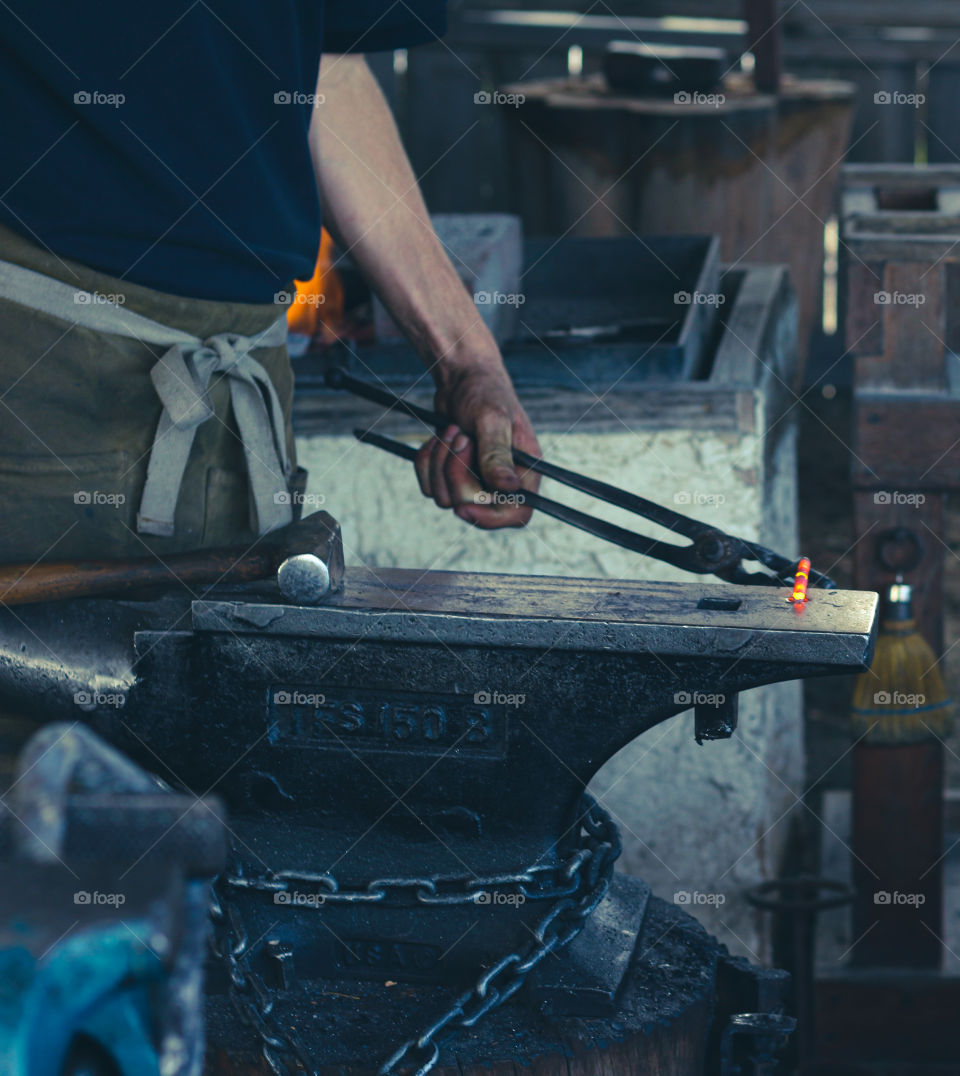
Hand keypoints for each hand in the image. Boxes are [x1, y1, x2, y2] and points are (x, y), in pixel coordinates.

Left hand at [414, 360, 541, 528]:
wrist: (462, 378)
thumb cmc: (485, 392)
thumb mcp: (492, 419)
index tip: (462, 507)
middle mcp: (501, 482)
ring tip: (452, 431)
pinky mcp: (451, 477)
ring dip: (439, 463)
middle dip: (455, 470)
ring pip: (445, 499)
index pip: (516, 514)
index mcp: (524, 472)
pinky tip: (438, 438)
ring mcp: (475, 481)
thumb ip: (497, 454)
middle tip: (460, 436)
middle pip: (470, 505)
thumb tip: (508, 489)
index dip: (490, 519)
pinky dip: (426, 462)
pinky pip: (429, 487)